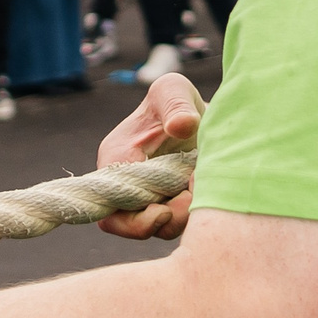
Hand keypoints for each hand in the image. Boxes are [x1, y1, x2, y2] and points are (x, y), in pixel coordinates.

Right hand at [96, 74, 204, 238]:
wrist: (198, 112)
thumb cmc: (177, 99)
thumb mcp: (174, 90)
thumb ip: (176, 104)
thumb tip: (181, 126)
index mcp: (117, 158)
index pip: (110, 209)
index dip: (135, 220)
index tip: (165, 210)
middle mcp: (126, 183)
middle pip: (131, 226)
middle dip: (164, 220)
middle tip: (190, 201)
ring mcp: (148, 197)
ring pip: (160, 227)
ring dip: (183, 216)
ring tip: (201, 187)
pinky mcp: (169, 204)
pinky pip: (177, 222)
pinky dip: (193, 213)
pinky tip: (208, 190)